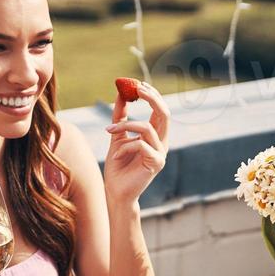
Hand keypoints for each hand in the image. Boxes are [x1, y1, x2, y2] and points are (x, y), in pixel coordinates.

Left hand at [103, 80, 168, 204]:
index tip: (137, 84)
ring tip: (109, 130)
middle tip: (135, 89)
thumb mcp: (117, 136)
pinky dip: (124, 147)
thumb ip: (120, 116)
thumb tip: (121, 93)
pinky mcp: (156, 163)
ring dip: (125, 125)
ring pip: (147, 127)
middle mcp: (162, 143)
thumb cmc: (117, 166)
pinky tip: (115, 155)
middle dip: (150, 98)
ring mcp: (161, 154)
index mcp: (156, 135)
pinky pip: (140, 144)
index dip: (152, 95)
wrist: (115, 191)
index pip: (160, 110)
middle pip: (164, 113)